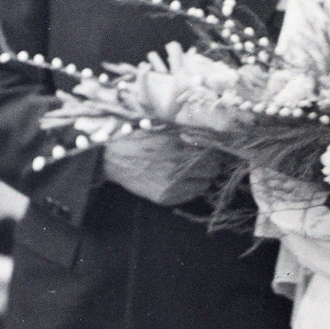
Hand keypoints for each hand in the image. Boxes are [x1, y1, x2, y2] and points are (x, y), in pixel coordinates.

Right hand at [101, 126, 220, 205]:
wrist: (114, 159)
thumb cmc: (139, 140)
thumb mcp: (163, 131)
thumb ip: (187, 134)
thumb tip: (211, 137)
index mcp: (175, 147)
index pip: (210, 153)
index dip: (214, 152)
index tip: (213, 151)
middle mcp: (175, 167)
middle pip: (212, 170)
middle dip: (212, 165)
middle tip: (207, 163)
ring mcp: (170, 185)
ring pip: (205, 185)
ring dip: (203, 178)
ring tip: (195, 172)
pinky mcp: (165, 197)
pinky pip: (191, 195)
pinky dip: (193, 188)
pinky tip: (185, 181)